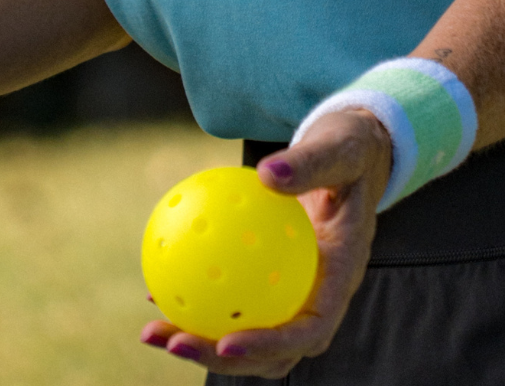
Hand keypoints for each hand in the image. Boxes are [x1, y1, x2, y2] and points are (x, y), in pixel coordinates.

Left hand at [141, 108, 391, 377]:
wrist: (351, 153)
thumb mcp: (340, 147)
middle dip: (220, 357)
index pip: (309, 330)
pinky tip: (155, 293)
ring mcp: (294, 292)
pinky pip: (233, 299)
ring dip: (201, 340)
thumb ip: (311, 162)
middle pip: (271, 350)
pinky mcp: (272, 281)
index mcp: (341, 276)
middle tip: (173, 342)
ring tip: (152, 331)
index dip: (269, 345)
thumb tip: (268, 173)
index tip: (225, 342)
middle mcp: (317, 295)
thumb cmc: (351, 149)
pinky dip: (197, 300)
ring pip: (248, 332)